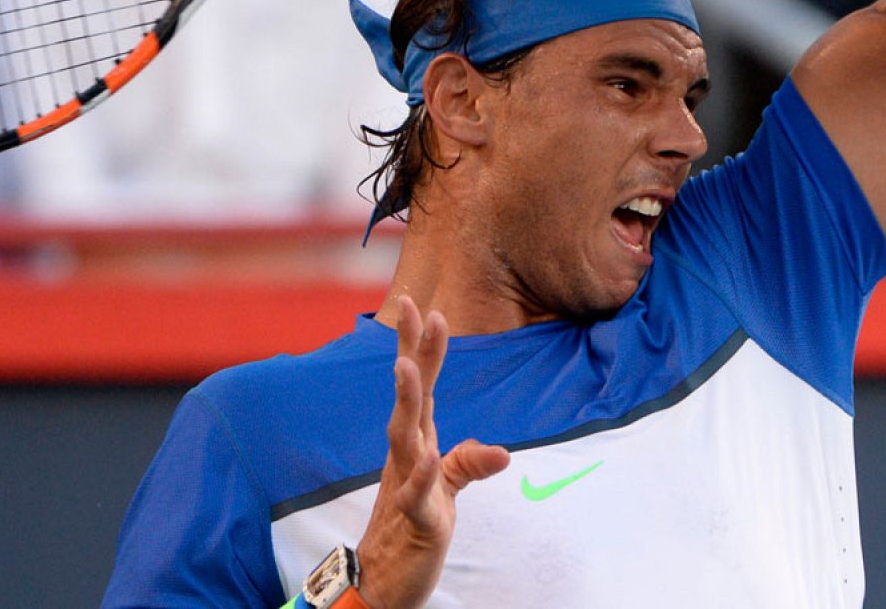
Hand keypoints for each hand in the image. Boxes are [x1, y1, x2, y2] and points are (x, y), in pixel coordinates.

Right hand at [354, 295, 510, 608]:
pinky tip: (430, 455)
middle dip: (412, 353)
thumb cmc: (412, 528)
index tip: (421, 304)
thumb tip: (501, 450)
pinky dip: (423, 475)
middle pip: (409, 397)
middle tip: (416, 309)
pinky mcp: (413, 518)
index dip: (419, 347)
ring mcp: (406, 484)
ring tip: (405, 366)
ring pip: (403, 436)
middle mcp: (406, 456)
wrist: (383, 581)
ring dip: (405, 401)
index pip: (420, 387)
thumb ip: (468, 464)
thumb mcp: (448, 491)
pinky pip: (416, 493)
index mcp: (416, 443)